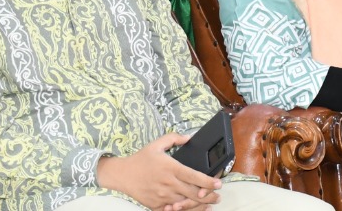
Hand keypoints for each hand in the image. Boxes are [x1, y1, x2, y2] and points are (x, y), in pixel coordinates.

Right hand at [97, 135, 220, 210]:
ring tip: (209, 204)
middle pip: (193, 193)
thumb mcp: (157, 143)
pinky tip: (191, 209)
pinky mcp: (155, 206)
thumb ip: (174, 138)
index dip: (208, 181)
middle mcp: (168, 184)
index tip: (219, 183)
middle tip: (218, 196)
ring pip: (184, 204)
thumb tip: (189, 137)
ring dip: (198, 205)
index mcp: (171, 168)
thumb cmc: (141, 159)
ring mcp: (162, 197)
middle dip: (208, 196)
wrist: (122, 175)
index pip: (194, 176)